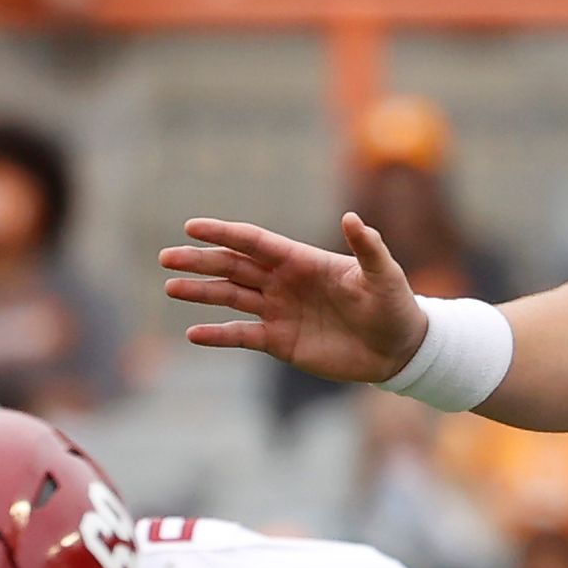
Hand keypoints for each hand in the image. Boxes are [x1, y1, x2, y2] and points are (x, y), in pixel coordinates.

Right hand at [162, 213, 431, 381]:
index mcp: (302, 260)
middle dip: (200, 261)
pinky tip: (193, 334)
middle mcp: (284, 282)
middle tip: (166, 257)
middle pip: (234, 267)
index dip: (224, 233)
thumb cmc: (395, 305)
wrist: (400, 350)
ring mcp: (279, 311)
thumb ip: (367, 247)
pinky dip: (218, 335)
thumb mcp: (384, 275)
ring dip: (201, 293)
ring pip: (231, 298)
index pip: (254, 242)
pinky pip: (242, 336)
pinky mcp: (281, 342)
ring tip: (171, 287)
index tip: (192, 226)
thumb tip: (351, 218)